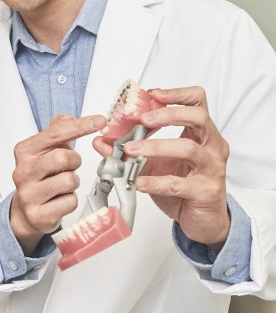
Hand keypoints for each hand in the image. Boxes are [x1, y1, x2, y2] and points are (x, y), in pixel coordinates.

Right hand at [9, 114, 106, 253]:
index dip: (81, 126)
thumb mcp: (44, 151)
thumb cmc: (40, 177)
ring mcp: (28, 194)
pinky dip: (70, 200)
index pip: (55, 133)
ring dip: (73, 182)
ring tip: (62, 184)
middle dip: (74, 161)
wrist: (25, 211)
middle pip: (64, 157)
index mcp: (24, 151)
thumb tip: (68, 118)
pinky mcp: (38, 214)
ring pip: (70, 181)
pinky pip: (70, 202)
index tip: (100, 121)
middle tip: (68, 167)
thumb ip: (56, 132)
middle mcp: (22, 171)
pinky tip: (59, 200)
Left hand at [92, 85, 229, 246]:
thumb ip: (130, 149)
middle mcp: (211, 146)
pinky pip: (178, 183)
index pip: (198, 101)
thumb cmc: (184, 186)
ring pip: (188, 148)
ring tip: (130, 150)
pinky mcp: (205, 191)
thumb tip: (101, 140)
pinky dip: (155, 181)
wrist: (204, 219)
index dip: (177, 94)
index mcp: (202, 134)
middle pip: (198, 117)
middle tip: (142, 120)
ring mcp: (211, 168)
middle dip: (167, 114)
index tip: (153, 94)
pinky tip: (139, 181)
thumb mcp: (155, 163)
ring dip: (155, 146)